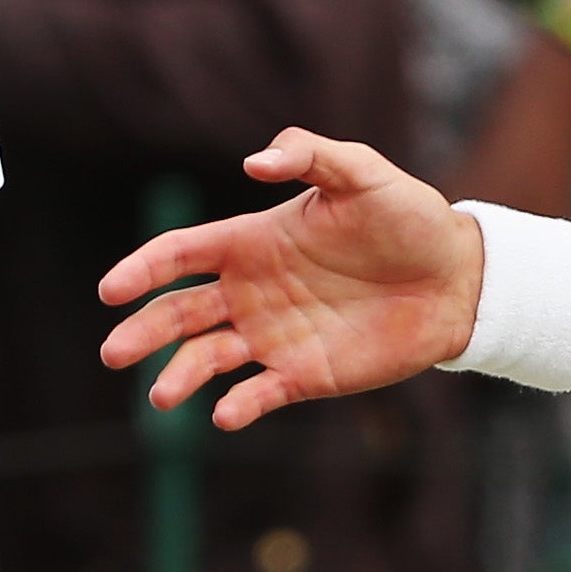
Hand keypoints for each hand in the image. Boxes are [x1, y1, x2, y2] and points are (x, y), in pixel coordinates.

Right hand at [97, 129, 485, 429]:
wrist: (458, 276)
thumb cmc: (407, 216)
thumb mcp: (361, 173)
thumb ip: (308, 157)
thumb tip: (252, 165)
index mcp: (252, 242)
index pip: (182, 254)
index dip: (143, 269)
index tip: (112, 288)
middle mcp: (252, 291)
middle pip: (180, 313)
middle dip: (143, 332)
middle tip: (113, 352)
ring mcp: (274, 336)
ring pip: (209, 359)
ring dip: (181, 376)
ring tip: (162, 397)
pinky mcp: (304, 374)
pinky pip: (260, 393)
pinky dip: (239, 405)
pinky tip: (225, 414)